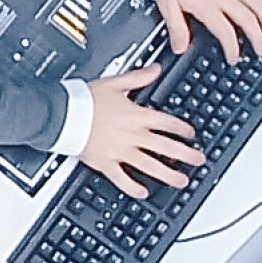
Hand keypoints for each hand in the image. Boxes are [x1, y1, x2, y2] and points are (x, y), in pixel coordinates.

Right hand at [80, 66, 205, 199]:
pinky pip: (122, 178)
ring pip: (150, 165)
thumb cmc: (85, 100)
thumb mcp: (115, 83)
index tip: (191, 134)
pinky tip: (143, 192)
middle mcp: (133, 136)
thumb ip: (138, 77)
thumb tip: (156, 70)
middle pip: (166, 147)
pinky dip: (133, 187)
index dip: (184, 129)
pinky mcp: (105, 163)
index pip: (168, 123)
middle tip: (199, 161)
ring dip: (168, 174)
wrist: (62, 115)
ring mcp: (120, 151)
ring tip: (181, 181)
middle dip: (186, 155)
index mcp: (137, 116)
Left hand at [147, 0, 261, 60]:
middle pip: (247, 19)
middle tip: (261, 49)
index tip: (234, 58)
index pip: (226, 32)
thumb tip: (181, 47)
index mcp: (207, 6)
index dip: (232, 48)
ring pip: (256, 1)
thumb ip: (176, 28)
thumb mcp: (166, 6)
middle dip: (257, 37)